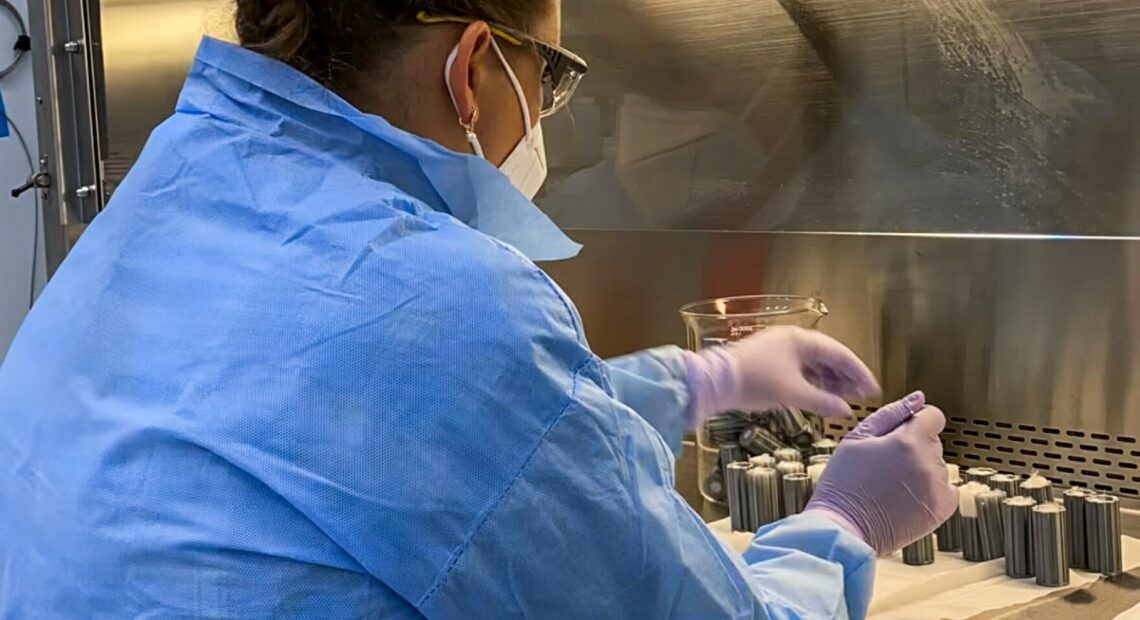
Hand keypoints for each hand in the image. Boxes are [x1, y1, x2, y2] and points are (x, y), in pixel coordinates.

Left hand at [683, 326, 878, 425]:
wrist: (716, 381)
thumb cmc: (755, 382)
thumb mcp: (793, 394)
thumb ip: (822, 401)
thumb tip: (845, 411)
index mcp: (802, 340)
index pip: (840, 354)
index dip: (859, 372)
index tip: (872, 389)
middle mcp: (792, 339)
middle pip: (828, 356)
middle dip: (846, 376)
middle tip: (861, 396)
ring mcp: (779, 347)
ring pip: (813, 362)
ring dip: (829, 379)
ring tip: (843, 398)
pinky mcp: (769, 358)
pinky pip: (799, 367)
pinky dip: (812, 380)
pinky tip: (819, 394)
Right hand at [804, 392, 957, 555]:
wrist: (844, 527)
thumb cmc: (843, 483)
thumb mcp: (857, 439)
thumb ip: (890, 414)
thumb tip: (918, 399)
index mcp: (907, 441)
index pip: (933, 416)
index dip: (916, 422)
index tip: (900, 434)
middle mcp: (928, 462)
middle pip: (933, 441)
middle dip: (914, 447)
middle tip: (886, 464)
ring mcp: (937, 487)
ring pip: (938, 465)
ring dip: (921, 470)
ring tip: (892, 484)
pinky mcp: (942, 509)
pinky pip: (946, 489)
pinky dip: (931, 491)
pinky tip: (906, 496)